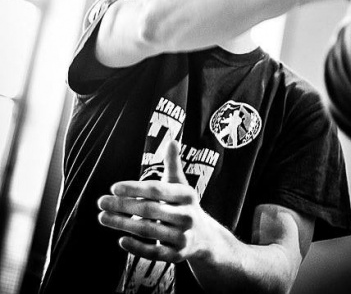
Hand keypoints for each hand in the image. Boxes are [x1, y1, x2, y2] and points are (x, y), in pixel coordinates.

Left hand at [97, 140, 212, 262]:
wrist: (204, 236)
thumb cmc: (184, 204)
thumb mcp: (181, 184)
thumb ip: (173, 164)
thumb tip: (172, 140)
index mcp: (187, 195)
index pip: (157, 190)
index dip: (134, 188)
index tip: (113, 187)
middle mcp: (186, 216)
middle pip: (149, 210)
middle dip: (122, 206)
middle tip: (101, 202)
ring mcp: (182, 237)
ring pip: (148, 231)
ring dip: (123, 224)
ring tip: (103, 217)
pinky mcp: (176, 255)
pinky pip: (154, 253)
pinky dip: (136, 247)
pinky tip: (120, 239)